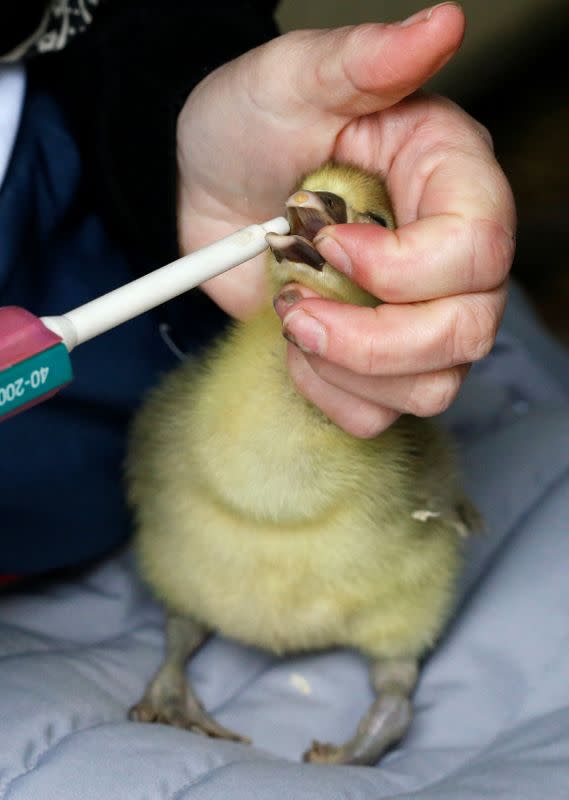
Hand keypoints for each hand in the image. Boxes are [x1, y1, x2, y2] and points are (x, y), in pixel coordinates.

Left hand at [176, 2, 515, 436]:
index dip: (402, 268)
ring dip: (349, 371)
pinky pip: (382, 413)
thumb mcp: (290, 79)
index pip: (476, 247)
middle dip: (373, 340)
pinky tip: (298, 351)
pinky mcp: (380, 359)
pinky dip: (332, 396)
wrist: (213, 190)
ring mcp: (419, 314)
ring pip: (433, 384)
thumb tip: (441, 24)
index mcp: (446, 176)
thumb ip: (361, 58)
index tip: (328, 245)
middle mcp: (448, 253)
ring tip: (292, 320)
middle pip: (467, 331)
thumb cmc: (250, 126)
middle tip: (296, 307)